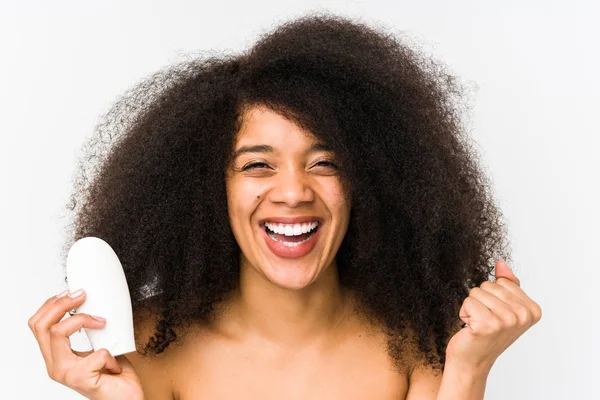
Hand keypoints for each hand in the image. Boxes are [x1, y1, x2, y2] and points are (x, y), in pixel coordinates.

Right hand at [28, 289, 144, 399]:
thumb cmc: (115, 376)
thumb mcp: (100, 346)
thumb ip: (91, 331)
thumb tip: (96, 304)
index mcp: (56, 356)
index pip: (39, 325)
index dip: (52, 305)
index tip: (71, 292)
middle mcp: (55, 365)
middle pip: (41, 326)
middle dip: (60, 304)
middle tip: (81, 294)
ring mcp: (65, 373)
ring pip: (58, 333)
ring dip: (83, 320)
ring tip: (102, 322)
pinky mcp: (81, 379)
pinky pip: (96, 352)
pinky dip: (110, 354)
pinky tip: (115, 365)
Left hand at [445, 259, 541, 373]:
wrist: (472, 361)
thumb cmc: (486, 333)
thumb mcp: (503, 307)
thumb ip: (506, 284)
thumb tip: (501, 262)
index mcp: (532, 310)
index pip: (502, 281)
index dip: (493, 295)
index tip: (496, 314)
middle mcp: (523, 316)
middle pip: (489, 285)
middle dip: (481, 300)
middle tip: (484, 320)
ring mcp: (507, 321)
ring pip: (476, 292)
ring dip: (471, 307)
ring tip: (477, 324)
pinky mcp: (488, 325)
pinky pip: (468, 302)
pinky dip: (464, 313)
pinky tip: (470, 328)